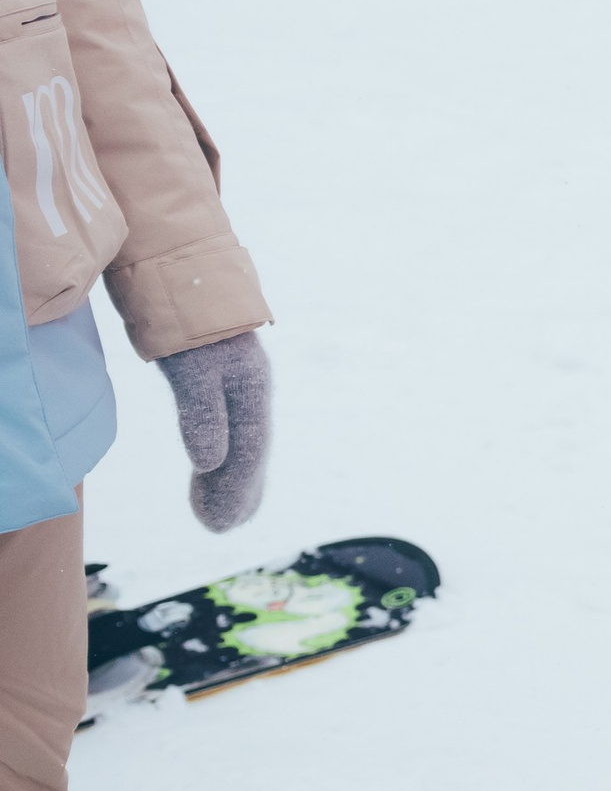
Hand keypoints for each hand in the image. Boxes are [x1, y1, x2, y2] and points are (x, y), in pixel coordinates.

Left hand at [159, 332, 271, 533]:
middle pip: (250, 451)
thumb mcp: (192, 363)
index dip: (235, 490)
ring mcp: (236, 384)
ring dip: (229, 478)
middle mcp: (250, 389)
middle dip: (237, 492)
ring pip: (240, 441)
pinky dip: (220, 456)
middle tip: (218, 527)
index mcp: (251, 389)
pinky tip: (210, 468)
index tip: (217, 524)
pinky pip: (227, 428)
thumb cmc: (186, 313)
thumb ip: (201, 412)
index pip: (248, 452)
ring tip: (214, 512)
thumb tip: (209, 462)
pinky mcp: (217, 378)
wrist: (179, 263)